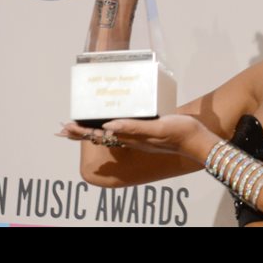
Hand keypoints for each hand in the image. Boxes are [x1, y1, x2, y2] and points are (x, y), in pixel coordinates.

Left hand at [57, 115, 206, 158]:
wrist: (197, 139)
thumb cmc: (179, 133)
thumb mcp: (157, 128)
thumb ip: (134, 128)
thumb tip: (109, 127)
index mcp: (131, 137)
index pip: (100, 134)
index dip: (82, 131)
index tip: (66, 127)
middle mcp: (132, 138)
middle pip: (101, 135)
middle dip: (82, 132)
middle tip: (65, 128)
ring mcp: (139, 136)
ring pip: (110, 133)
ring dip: (93, 130)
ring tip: (80, 127)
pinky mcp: (147, 131)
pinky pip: (123, 129)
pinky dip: (111, 126)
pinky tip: (111, 123)